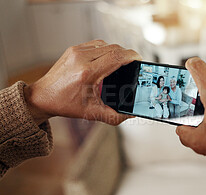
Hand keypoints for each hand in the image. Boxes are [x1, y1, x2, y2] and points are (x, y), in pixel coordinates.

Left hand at [24, 40, 140, 124]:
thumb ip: (114, 116)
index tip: (139, 59)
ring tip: (122, 62)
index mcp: (87, 73)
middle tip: (133, 63)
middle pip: (114, 48)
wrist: (43, 96)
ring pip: (106, 44)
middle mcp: (81, 59)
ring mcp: (76, 52)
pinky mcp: (73, 49)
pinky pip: (96, 44)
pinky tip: (108, 59)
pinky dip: (106, 50)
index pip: (116, 57)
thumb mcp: (92, 113)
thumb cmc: (65, 104)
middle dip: (127, 54)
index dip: (131, 56)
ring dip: (117, 51)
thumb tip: (130, 115)